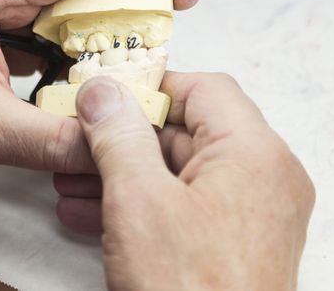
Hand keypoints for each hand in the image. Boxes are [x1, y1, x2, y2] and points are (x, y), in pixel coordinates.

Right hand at [54, 73, 313, 289]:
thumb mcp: (139, 201)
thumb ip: (118, 134)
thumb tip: (103, 89)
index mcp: (253, 155)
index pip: (203, 89)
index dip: (149, 87)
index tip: (104, 96)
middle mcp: (261, 180)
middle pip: (186, 131)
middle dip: (123, 138)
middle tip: (77, 141)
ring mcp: (248, 215)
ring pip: (177, 172)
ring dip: (122, 172)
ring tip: (72, 180)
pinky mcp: (230, 244)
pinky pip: (181, 206)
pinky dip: (138, 203)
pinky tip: (90, 213)